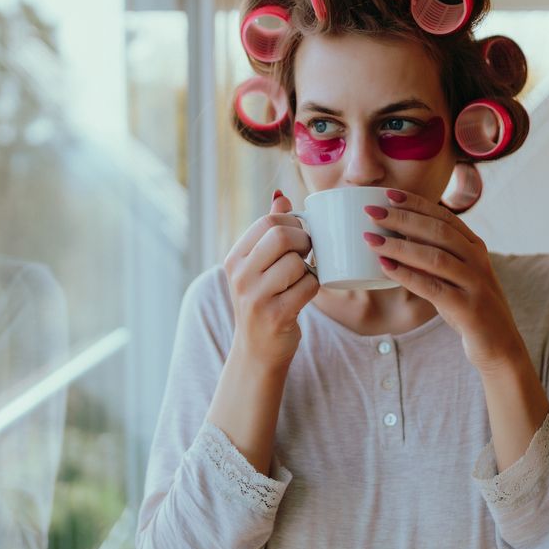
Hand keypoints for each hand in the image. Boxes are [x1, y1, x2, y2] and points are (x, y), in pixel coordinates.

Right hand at [222, 190, 318, 367]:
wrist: (257, 351)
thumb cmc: (263, 301)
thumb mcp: (257, 266)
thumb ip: (268, 232)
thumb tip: (281, 198)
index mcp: (235, 257)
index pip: (268, 221)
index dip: (293, 224)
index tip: (298, 238)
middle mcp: (240, 275)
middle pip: (283, 236)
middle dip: (304, 242)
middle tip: (306, 256)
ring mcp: (256, 296)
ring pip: (298, 262)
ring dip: (310, 269)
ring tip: (301, 279)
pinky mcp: (276, 315)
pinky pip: (308, 286)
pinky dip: (313, 288)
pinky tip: (303, 295)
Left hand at [363, 189, 525, 370]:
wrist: (500, 345)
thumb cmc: (470, 307)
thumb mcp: (457, 276)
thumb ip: (437, 257)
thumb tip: (397, 240)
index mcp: (475, 247)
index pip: (444, 217)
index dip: (416, 203)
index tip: (389, 194)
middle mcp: (477, 260)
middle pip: (437, 232)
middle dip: (402, 218)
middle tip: (371, 211)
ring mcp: (474, 283)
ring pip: (434, 257)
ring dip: (400, 245)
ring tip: (371, 239)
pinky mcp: (467, 308)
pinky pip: (433, 287)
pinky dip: (407, 276)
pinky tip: (385, 268)